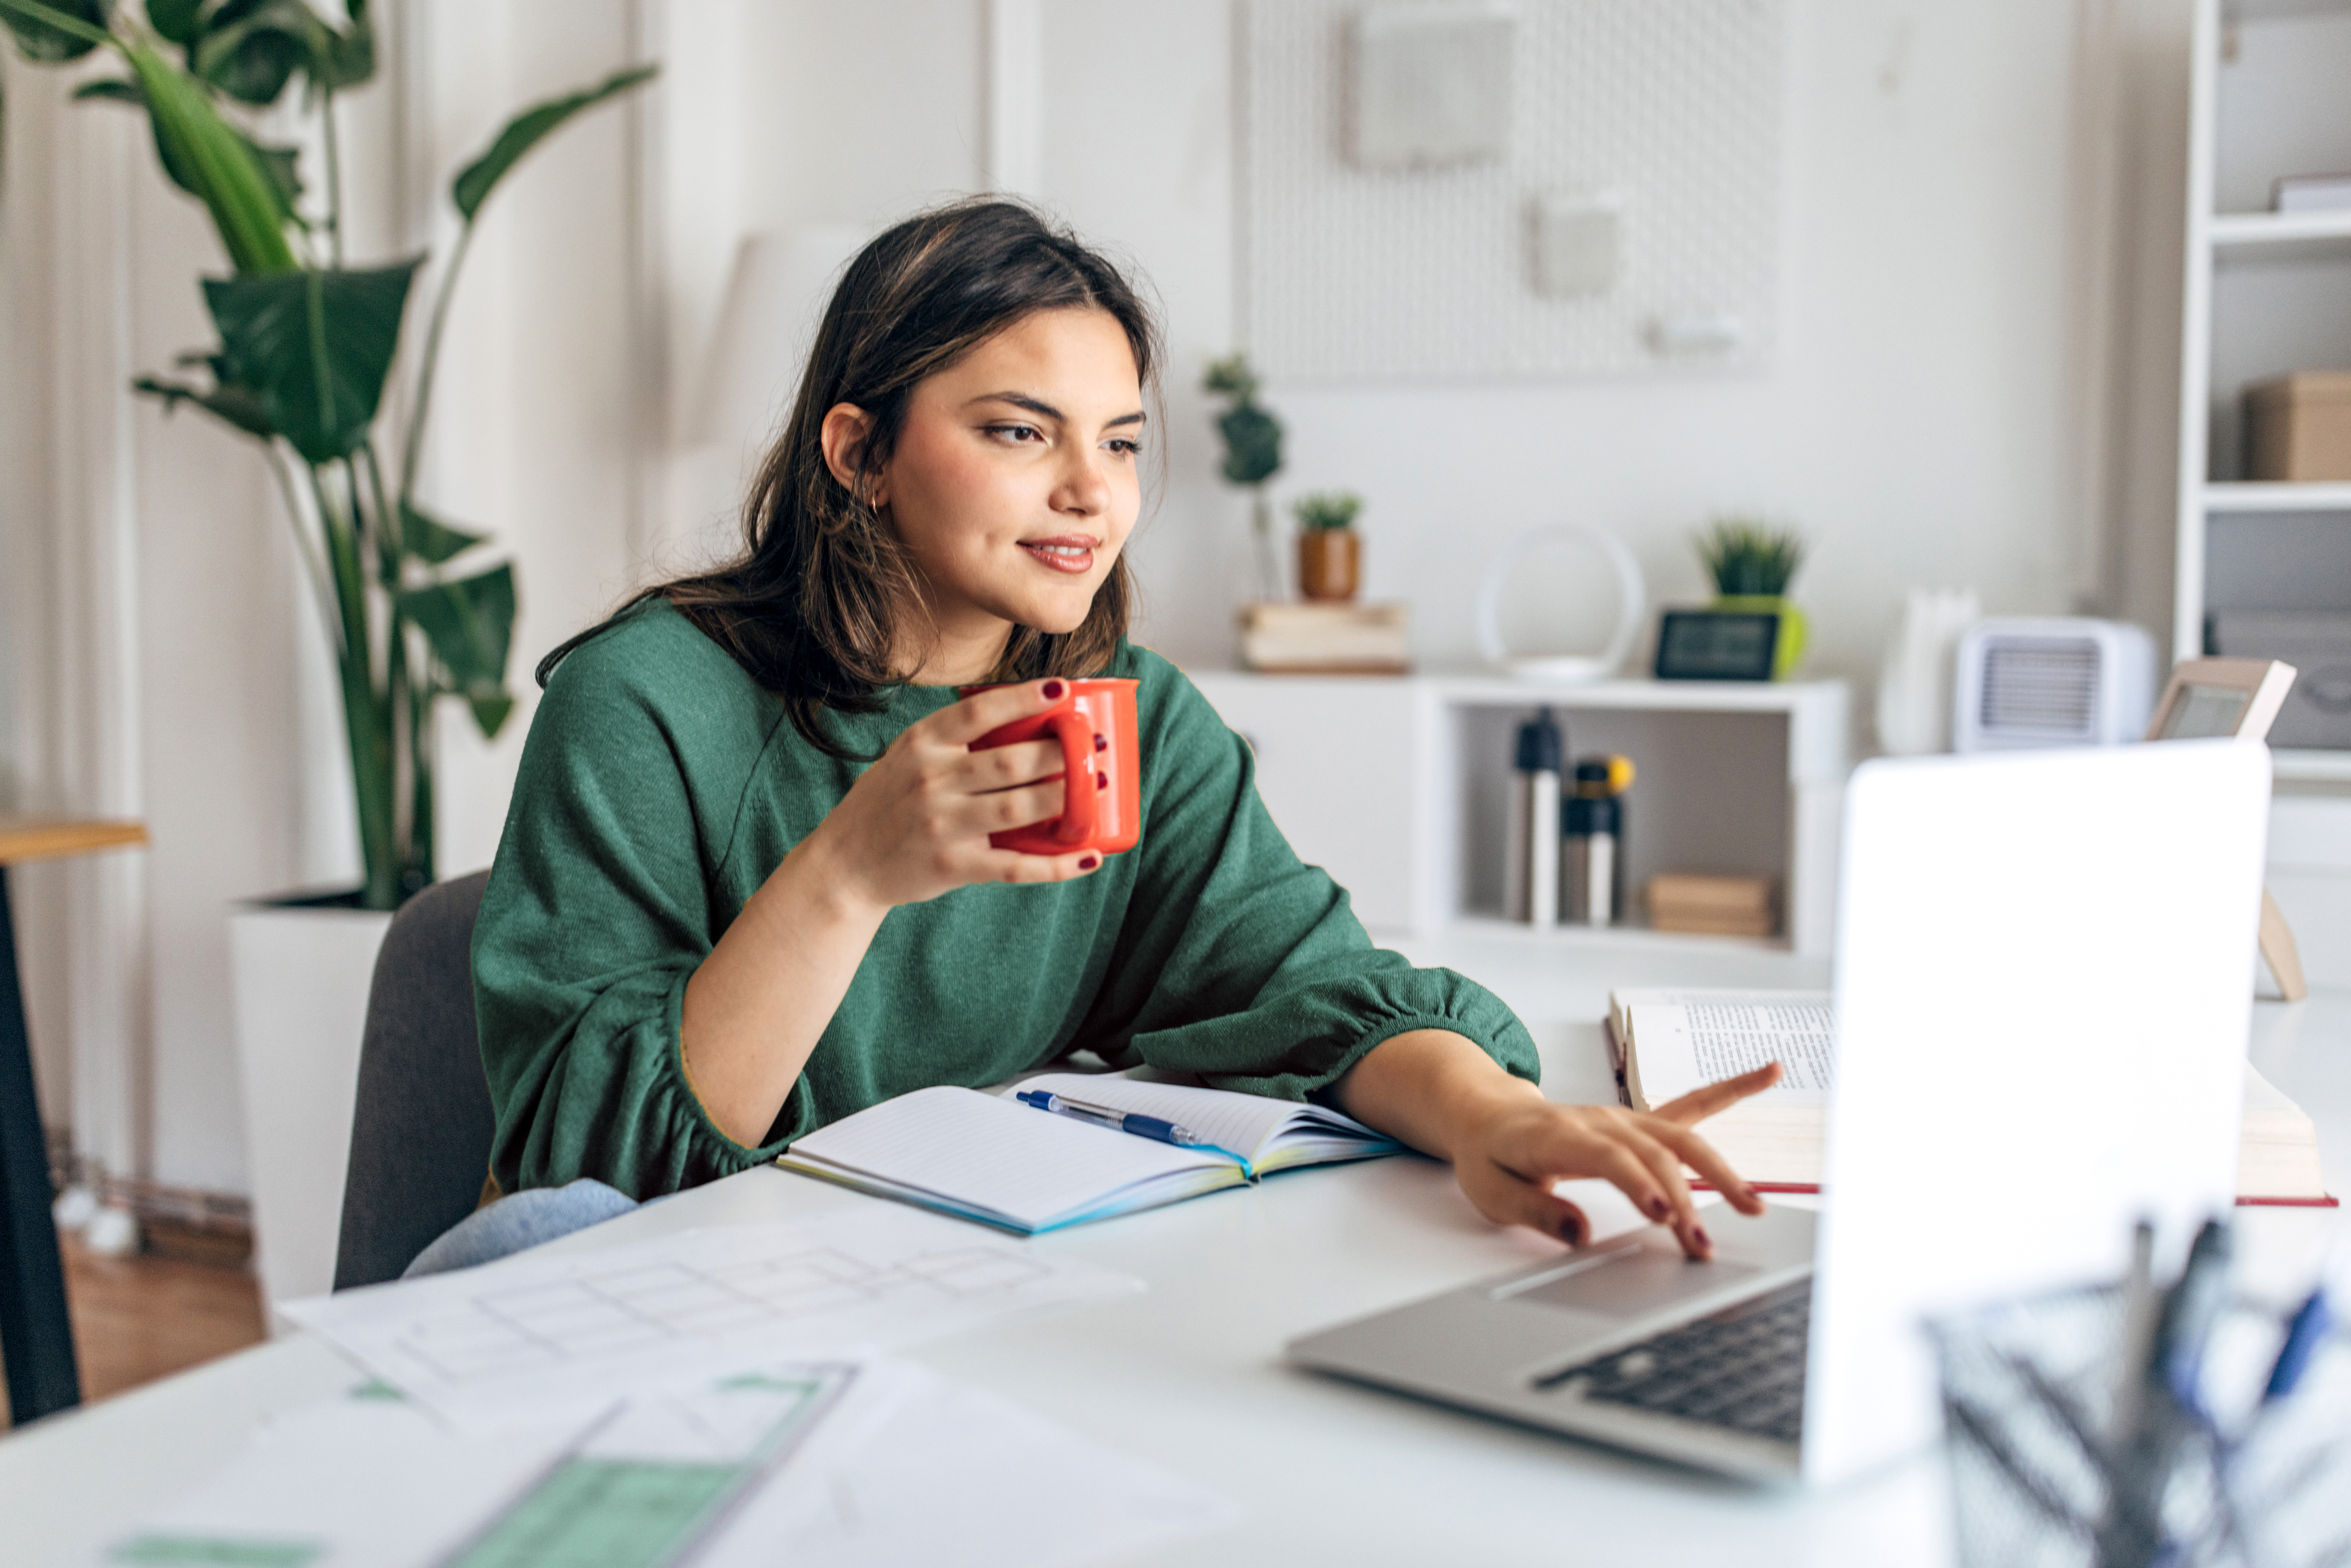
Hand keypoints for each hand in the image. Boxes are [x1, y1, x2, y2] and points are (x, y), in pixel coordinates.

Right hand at [805, 678, 1102, 911]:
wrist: (845, 864)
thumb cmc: (887, 803)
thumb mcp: (907, 756)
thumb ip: (952, 738)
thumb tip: (1024, 713)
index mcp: (921, 744)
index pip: (979, 712)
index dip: (1024, 698)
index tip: (1062, 690)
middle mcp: (930, 780)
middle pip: (1010, 761)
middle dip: (1061, 753)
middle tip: (1093, 746)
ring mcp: (941, 825)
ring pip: (1017, 808)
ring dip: (1066, 797)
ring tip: (1097, 785)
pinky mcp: (952, 866)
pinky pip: (1015, 866)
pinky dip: (1057, 865)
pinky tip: (1089, 856)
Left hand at [1447, 1064, 1782, 1258]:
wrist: (1489, 1115)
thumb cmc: (1492, 1155)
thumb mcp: (1491, 1191)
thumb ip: (1535, 1212)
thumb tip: (1580, 1234)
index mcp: (1558, 1134)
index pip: (1607, 1157)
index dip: (1638, 1182)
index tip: (1664, 1215)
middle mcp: (1599, 1120)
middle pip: (1653, 1155)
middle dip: (1684, 1199)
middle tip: (1701, 1243)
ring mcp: (1623, 1118)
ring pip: (1680, 1139)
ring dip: (1718, 1173)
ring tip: (1753, 1206)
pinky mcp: (1639, 1122)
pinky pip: (1691, 1105)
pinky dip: (1731, 1090)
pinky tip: (1769, 1073)